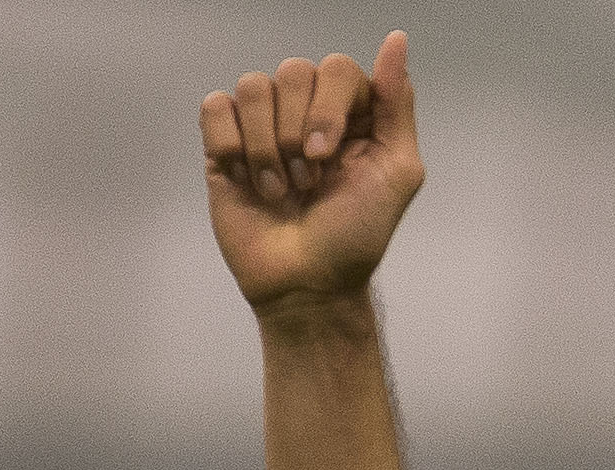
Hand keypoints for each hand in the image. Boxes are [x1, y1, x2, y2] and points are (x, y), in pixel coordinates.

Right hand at [201, 31, 424, 312]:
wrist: (305, 284)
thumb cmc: (354, 237)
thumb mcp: (397, 172)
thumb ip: (396, 104)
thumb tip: (396, 40)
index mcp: (351, 113)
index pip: (336, 68)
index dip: (329, 108)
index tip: (330, 156)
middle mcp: (306, 111)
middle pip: (293, 70)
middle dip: (299, 131)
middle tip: (308, 180)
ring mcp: (264, 126)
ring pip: (254, 87)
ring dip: (267, 146)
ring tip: (280, 189)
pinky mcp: (224, 145)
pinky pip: (216, 107)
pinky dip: (231, 146)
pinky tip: (247, 180)